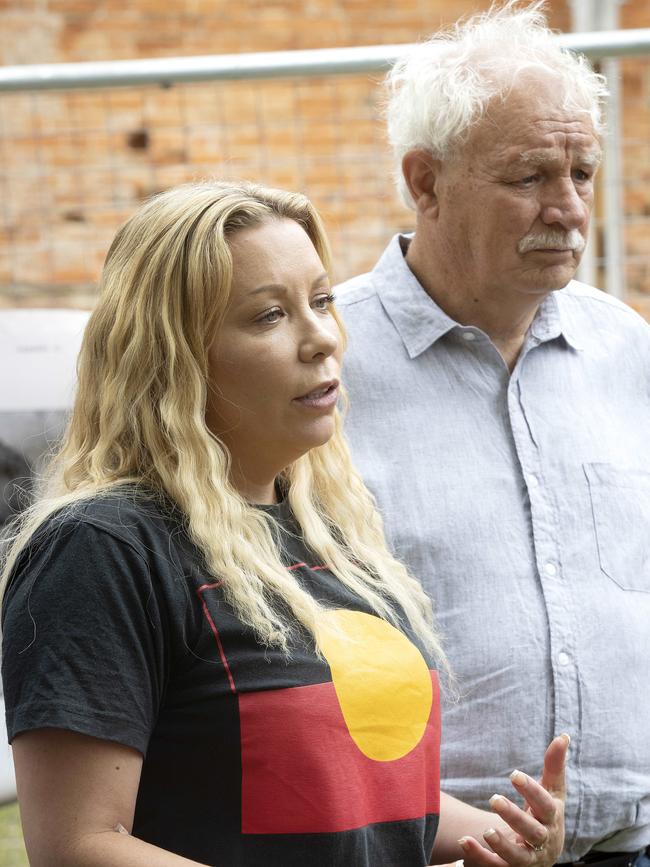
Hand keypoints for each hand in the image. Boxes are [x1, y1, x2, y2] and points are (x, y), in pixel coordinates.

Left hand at [456, 733, 568, 866]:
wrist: (540, 853)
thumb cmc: (544, 815)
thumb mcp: (551, 792)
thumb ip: (554, 766)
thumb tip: (564, 736)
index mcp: (552, 819)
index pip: (546, 806)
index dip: (532, 791)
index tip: (514, 774)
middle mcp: (543, 843)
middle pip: (533, 832)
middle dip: (515, 817)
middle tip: (493, 799)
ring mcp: (528, 860)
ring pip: (517, 857)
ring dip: (502, 844)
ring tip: (486, 830)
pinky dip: (479, 856)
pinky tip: (463, 842)